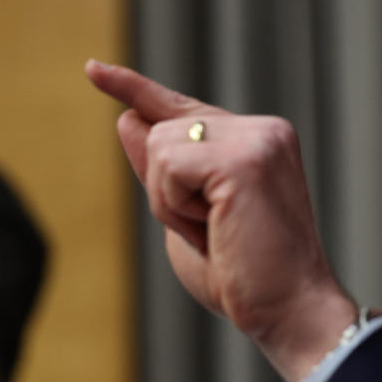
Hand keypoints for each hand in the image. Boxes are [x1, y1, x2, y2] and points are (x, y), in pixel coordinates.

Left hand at [86, 60, 357, 381]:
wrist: (289, 311)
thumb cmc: (244, 277)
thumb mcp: (186, 218)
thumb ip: (161, 171)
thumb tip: (127, 118)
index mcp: (254, 141)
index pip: (181, 107)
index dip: (133, 88)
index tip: (93, 69)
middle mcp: (261, 130)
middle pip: (161, 130)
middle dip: (166, 191)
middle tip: (214, 232)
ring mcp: (257, 138)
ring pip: (160, 144)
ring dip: (170, 200)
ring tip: (217, 231)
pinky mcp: (246, 158)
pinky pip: (169, 164)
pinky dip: (176, 204)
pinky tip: (216, 226)